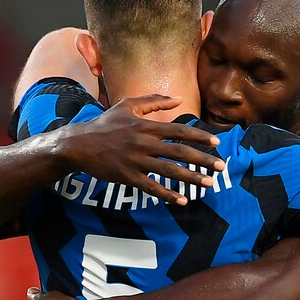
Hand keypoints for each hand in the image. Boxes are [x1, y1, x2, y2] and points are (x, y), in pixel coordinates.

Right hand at [56, 95, 224, 204]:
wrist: (78, 144)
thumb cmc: (105, 123)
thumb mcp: (128, 106)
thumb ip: (154, 100)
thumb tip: (179, 98)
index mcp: (146, 126)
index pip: (179, 130)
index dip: (199, 136)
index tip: (216, 143)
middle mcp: (144, 143)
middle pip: (179, 152)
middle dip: (203, 160)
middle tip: (221, 166)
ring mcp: (136, 161)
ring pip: (169, 171)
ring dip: (191, 178)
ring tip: (209, 184)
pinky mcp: (127, 176)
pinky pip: (151, 187)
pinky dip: (168, 195)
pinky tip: (183, 200)